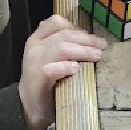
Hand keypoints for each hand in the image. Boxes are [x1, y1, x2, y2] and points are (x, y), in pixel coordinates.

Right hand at [19, 15, 105, 129]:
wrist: (28, 106)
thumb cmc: (45, 81)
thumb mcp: (50, 57)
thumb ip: (62, 45)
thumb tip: (89, 40)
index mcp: (37, 39)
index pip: (55, 23)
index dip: (75, 27)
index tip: (90, 35)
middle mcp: (35, 48)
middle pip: (64, 35)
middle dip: (86, 39)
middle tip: (102, 46)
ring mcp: (34, 63)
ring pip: (60, 48)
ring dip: (82, 51)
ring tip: (97, 56)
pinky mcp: (37, 80)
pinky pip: (50, 69)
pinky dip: (65, 67)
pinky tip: (76, 69)